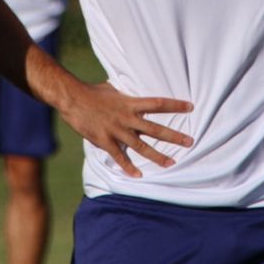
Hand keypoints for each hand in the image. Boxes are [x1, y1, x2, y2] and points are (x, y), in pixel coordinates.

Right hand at [58, 82, 193, 178]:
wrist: (72, 98)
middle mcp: (127, 118)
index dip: (175, 105)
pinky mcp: (104, 141)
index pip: (158, 103)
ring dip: (157, 156)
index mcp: (130, 103)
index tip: (190, 106)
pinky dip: (128, 167)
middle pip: (155, 129)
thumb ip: (127, 94)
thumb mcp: (114, 88)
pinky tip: (138, 175)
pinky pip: (119, 157)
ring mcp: (116, 131)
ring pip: (141, 146)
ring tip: (172, 163)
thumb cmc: (93, 92)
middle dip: (174, 136)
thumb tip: (134, 91)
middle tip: (190, 142)